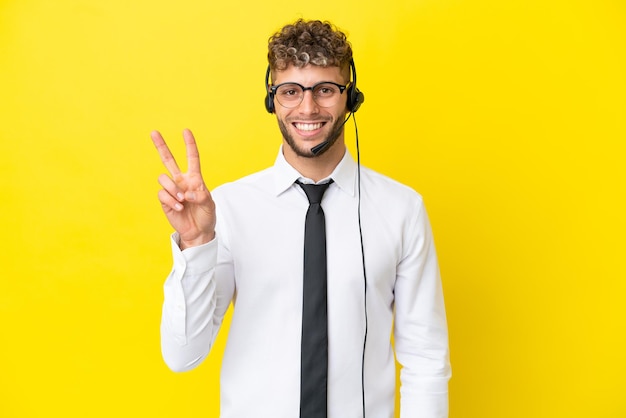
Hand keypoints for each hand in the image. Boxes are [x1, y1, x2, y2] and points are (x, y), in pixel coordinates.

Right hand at [151, 129, 215, 248]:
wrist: (198, 232)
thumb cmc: (206, 216)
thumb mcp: (209, 204)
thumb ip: (200, 196)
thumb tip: (186, 192)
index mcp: (194, 178)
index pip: (192, 158)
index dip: (189, 145)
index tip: (186, 131)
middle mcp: (181, 181)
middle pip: (168, 160)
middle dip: (161, 146)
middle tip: (154, 132)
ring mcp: (172, 190)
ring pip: (163, 178)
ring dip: (172, 188)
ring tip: (181, 200)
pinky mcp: (165, 201)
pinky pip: (161, 194)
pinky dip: (170, 200)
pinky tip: (178, 208)